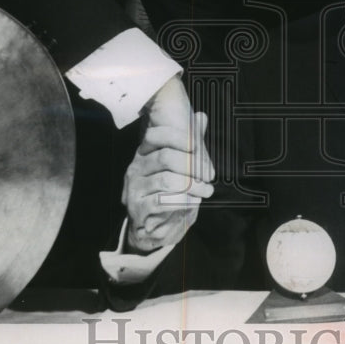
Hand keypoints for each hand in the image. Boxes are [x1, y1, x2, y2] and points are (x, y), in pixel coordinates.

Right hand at [122, 78, 214, 252]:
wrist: (153, 227)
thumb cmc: (169, 192)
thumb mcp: (181, 166)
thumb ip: (190, 144)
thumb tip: (201, 116)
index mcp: (144, 153)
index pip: (156, 135)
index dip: (179, 138)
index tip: (198, 147)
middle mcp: (136, 168)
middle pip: (166, 157)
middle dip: (192, 165)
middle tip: (209, 176)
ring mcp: (135, 188)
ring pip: (167, 179)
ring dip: (192, 185)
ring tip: (206, 191)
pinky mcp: (138, 208)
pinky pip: (163, 201)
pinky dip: (183, 201)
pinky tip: (193, 202)